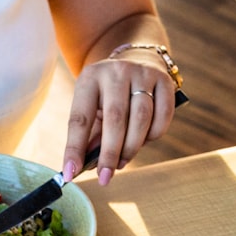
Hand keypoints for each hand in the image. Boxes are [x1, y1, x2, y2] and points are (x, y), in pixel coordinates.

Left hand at [62, 55, 175, 184]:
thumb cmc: (108, 93)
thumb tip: (86, 166)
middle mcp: (116, 72)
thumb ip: (90, 135)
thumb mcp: (92, 106)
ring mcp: (142, 74)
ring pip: (141, 119)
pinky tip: (143, 141)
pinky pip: (162, 116)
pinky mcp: (165, 80)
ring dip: (131, 148)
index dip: (75, 148)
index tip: (70, 173)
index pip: (80, 119)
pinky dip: (153, 135)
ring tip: (121, 162)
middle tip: (105, 177)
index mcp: (89, 78)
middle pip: (115, 119)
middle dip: (109, 154)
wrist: (136, 58)